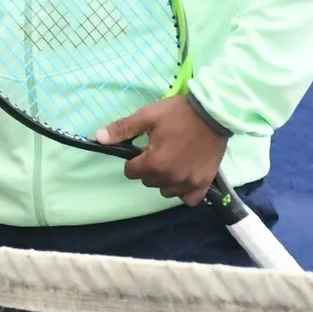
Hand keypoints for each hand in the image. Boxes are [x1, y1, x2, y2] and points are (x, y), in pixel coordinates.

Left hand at [95, 94, 225, 203]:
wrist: (214, 113)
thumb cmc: (178, 113)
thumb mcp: (147, 116)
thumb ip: (122, 129)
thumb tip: (98, 138)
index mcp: (153, 164)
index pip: (130, 172)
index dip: (134, 159)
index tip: (145, 147)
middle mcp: (170, 178)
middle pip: (148, 181)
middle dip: (149, 168)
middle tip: (161, 150)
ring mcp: (189, 183)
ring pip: (166, 191)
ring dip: (165, 180)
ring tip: (173, 161)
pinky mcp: (204, 183)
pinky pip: (188, 199)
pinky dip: (184, 191)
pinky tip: (184, 176)